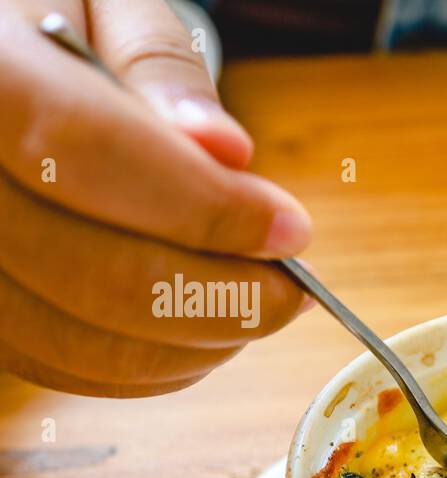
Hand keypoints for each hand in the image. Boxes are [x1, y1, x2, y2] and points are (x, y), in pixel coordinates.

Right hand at [0, 0, 312, 396]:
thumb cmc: (52, 28)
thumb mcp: (103, 5)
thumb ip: (161, 68)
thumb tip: (223, 151)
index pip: (88, 154)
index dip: (206, 208)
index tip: (292, 230)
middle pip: (98, 276)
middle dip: (226, 297)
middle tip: (293, 284)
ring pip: (92, 344)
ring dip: (204, 340)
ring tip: (258, 299)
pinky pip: (77, 370)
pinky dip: (162, 364)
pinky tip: (205, 324)